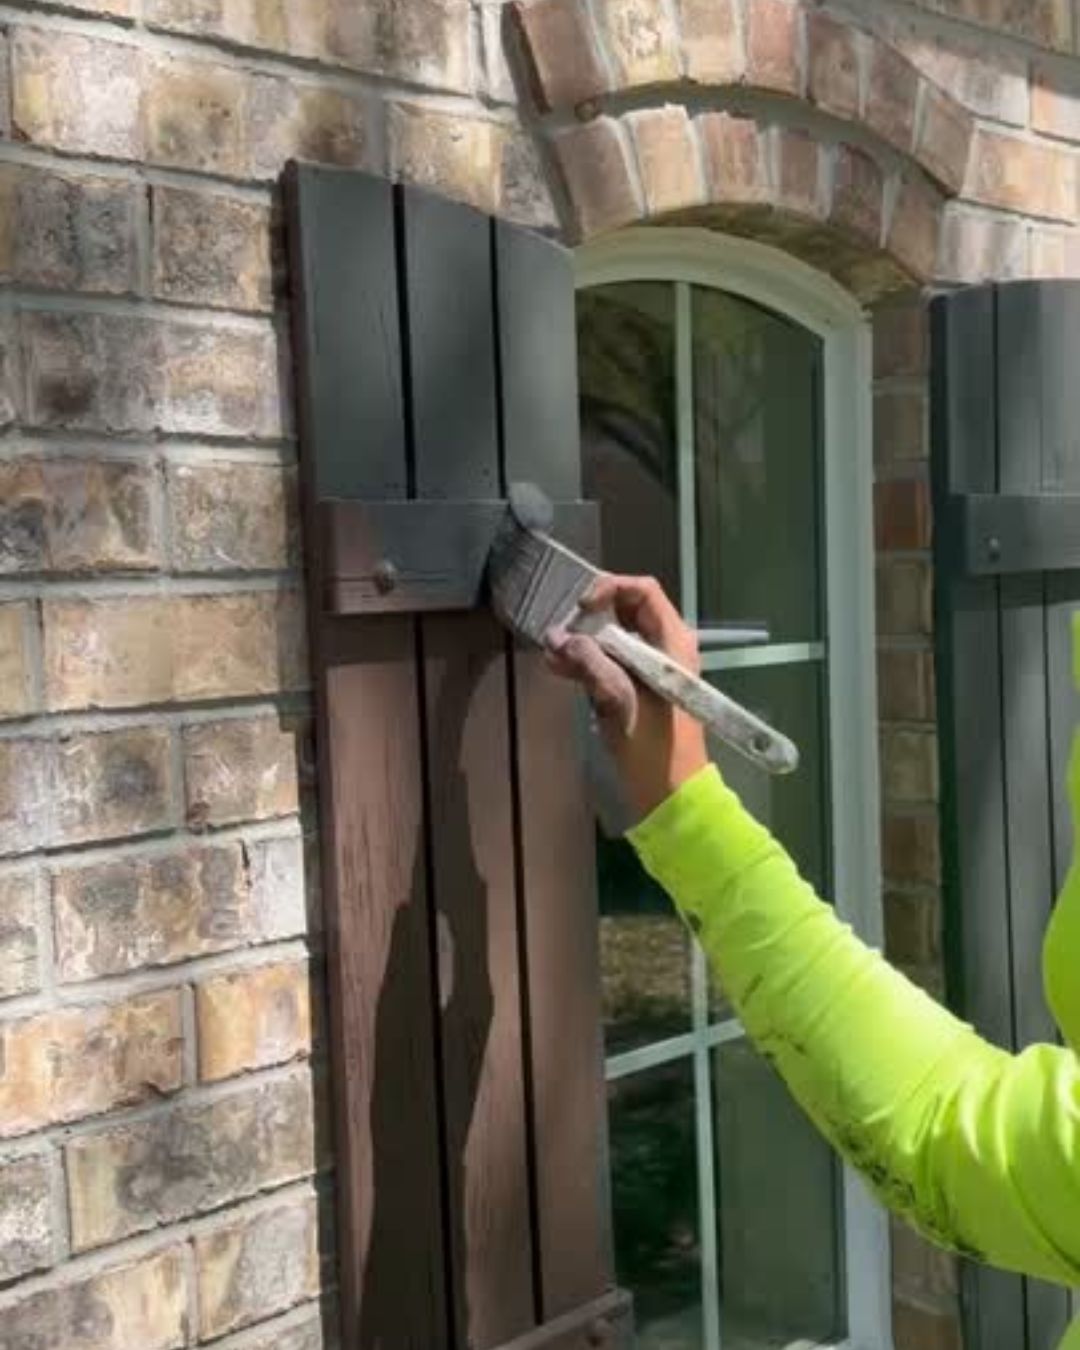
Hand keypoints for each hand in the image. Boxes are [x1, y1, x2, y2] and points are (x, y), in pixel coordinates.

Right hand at [546, 574, 708, 822]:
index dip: (608, 589)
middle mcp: (666, 647)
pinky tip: (560, 668)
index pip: (642, 591)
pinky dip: (588, 661)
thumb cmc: (653, 747)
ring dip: (584, 641)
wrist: (671, 794)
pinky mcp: (639, 689)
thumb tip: (556, 637)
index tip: (579, 609)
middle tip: (560, 630)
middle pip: (626, 611)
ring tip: (553, 653)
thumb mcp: (619, 699)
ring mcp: (653, 668)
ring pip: (615, 637)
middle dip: (590, 617)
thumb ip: (589, 662)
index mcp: (673, 641)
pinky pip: (612, 662)